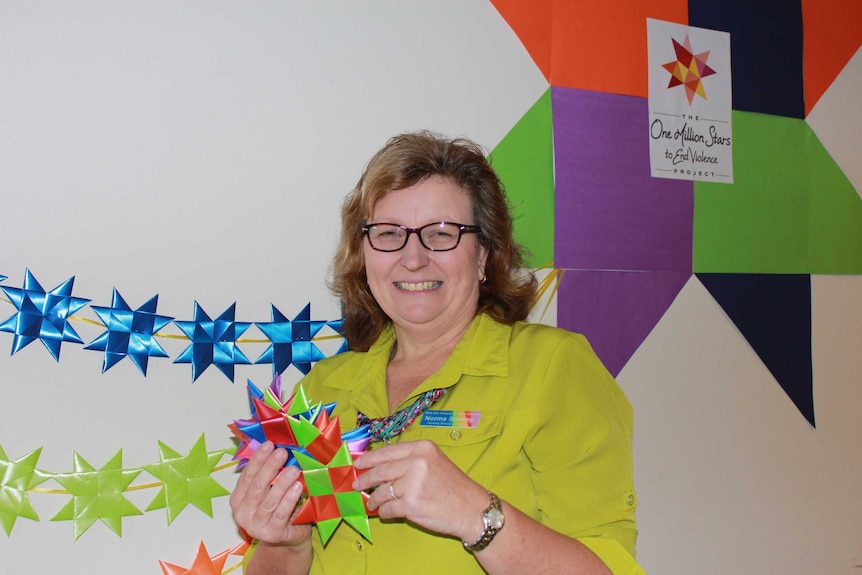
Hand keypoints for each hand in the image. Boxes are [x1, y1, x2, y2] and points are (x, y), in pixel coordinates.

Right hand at [230, 442, 311, 547]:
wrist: (288, 539)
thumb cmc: (278, 510)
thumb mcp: (268, 492)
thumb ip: (267, 475)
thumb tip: (275, 448)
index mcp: (238, 500)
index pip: (247, 476)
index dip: (258, 459)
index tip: (269, 444)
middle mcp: (243, 514)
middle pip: (256, 487)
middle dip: (269, 467)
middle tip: (282, 452)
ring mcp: (256, 526)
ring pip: (269, 501)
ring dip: (282, 483)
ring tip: (293, 469)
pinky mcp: (272, 534)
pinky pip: (281, 514)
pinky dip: (289, 499)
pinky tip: (298, 487)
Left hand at [352, 440, 487, 542]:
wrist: (472, 509)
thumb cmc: (453, 487)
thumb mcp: (434, 462)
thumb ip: (409, 461)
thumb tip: (378, 466)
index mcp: (422, 448)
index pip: (387, 452)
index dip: (369, 459)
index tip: (357, 464)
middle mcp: (417, 463)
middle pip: (380, 471)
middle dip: (365, 479)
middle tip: (356, 485)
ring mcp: (413, 484)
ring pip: (381, 492)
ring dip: (374, 499)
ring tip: (372, 502)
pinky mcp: (411, 505)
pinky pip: (387, 509)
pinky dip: (384, 512)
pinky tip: (386, 512)